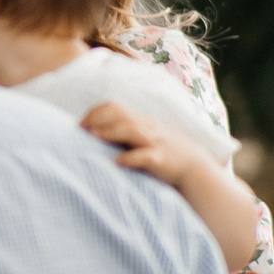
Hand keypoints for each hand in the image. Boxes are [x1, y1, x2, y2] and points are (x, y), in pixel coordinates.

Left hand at [80, 102, 202, 187]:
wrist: (194, 165)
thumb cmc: (162, 150)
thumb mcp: (143, 136)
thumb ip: (122, 132)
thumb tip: (91, 134)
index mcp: (139, 121)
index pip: (114, 108)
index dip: (95, 113)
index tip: (79, 126)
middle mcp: (145, 128)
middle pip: (120, 114)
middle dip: (98, 119)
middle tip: (81, 130)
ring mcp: (154, 142)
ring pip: (132, 130)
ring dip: (110, 132)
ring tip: (93, 137)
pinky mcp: (161, 160)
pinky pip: (146, 156)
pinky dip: (131, 158)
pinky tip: (117, 162)